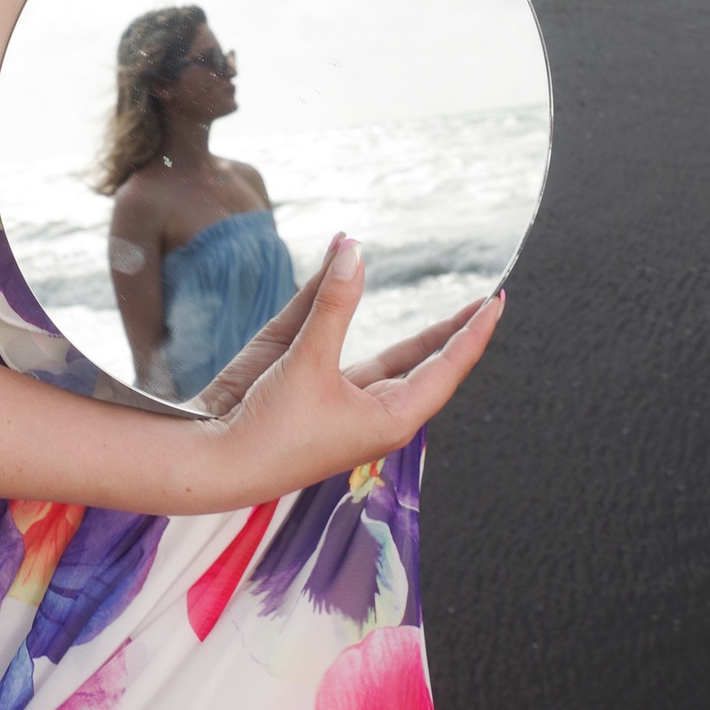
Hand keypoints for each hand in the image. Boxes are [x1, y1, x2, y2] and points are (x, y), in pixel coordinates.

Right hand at [195, 238, 501, 500]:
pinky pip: (336, 335)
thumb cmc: (270, 431)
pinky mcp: (310, 382)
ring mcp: (343, 396)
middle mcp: (374, 408)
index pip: (446, 368)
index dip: (472, 334)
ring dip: (401, 317)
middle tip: (483, 298)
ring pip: (387, 351)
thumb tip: (352, 248)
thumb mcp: (306, 360)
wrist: (213, 461)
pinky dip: (340, 301)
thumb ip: (332, 301)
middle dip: (452, 330)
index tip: (496, 303)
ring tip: (430, 285)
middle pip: (425, 361)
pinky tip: (343, 266)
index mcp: (391, 418)